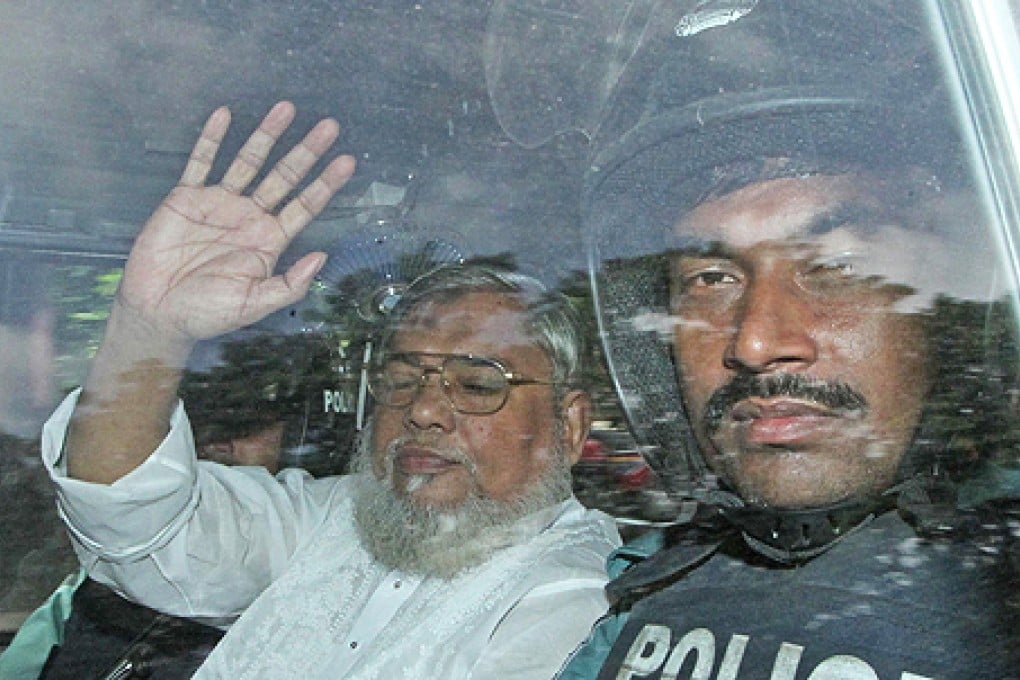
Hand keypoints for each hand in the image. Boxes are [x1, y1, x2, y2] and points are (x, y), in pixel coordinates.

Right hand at [117, 101, 355, 345]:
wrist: (157, 312)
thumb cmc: (207, 313)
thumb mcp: (254, 305)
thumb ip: (289, 285)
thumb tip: (322, 257)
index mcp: (269, 240)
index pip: (304, 205)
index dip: (325, 183)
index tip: (347, 161)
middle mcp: (249, 217)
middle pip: (284, 176)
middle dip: (306, 152)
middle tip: (329, 126)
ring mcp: (219, 204)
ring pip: (248, 161)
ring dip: (266, 135)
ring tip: (286, 109)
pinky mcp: (186, 198)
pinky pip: (201, 162)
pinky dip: (211, 139)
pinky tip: (225, 114)